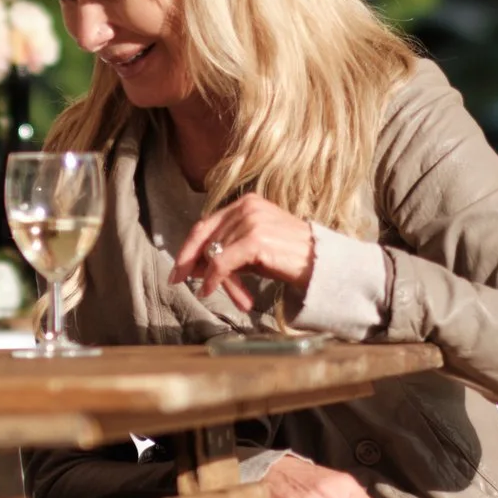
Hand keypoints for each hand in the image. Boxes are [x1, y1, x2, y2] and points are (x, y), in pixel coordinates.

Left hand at [174, 194, 316, 310]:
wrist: (320, 263)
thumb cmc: (287, 257)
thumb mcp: (250, 250)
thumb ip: (223, 251)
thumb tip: (192, 266)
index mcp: (246, 203)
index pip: (205, 224)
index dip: (187, 247)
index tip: (177, 269)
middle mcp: (247, 206)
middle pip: (206, 239)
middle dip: (196, 265)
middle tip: (181, 282)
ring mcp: (251, 221)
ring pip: (214, 254)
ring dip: (215, 278)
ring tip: (230, 295)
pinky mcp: (255, 239)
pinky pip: (221, 263)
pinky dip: (214, 279)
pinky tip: (211, 290)